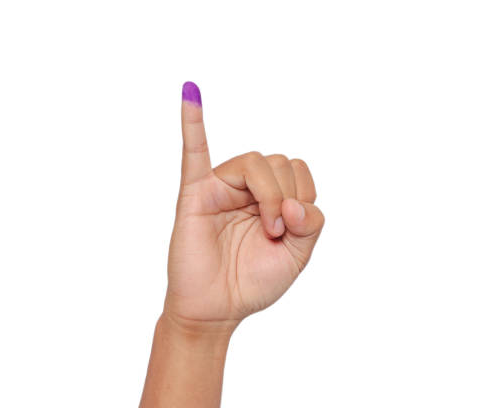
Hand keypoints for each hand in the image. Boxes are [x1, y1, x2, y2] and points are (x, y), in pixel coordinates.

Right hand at [164, 82, 323, 329]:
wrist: (218, 309)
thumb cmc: (252, 282)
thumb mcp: (298, 255)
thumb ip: (310, 223)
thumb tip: (293, 201)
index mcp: (271, 197)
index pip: (297, 170)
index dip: (304, 194)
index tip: (294, 228)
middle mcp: (246, 187)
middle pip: (278, 161)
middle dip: (287, 196)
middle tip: (276, 232)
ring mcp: (220, 187)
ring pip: (254, 161)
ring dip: (270, 192)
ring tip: (266, 228)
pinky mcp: (196, 194)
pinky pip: (194, 152)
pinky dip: (192, 121)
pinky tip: (190, 92)